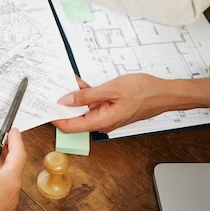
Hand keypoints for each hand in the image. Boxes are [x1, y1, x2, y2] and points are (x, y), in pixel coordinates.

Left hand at [52, 74, 209, 132]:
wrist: (166, 93)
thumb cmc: (144, 91)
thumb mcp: (111, 89)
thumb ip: (86, 96)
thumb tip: (65, 101)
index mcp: (101, 121)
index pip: (70, 126)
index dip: (55, 118)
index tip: (43, 108)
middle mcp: (103, 123)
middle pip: (75, 119)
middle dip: (62, 106)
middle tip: (50, 91)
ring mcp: (107, 117)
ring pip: (84, 110)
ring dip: (75, 99)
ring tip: (65, 84)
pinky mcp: (112, 110)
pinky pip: (94, 105)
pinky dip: (87, 96)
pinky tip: (81, 85)